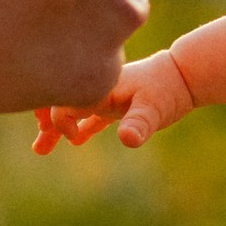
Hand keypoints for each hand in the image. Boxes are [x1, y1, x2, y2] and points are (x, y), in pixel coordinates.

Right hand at [34, 50, 195, 154]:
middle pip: (60, 102)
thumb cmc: (167, 89)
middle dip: (45, 120)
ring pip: (72, 110)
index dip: (60, 120)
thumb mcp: (154, 108)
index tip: (73, 137)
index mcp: (98, 87)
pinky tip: (75, 142)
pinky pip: (90, 115)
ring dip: (56, 128)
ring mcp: (105, 95)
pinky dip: (79, 127)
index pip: (65, 103)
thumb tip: (128, 139)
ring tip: (40, 149)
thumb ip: (138, 123)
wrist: (186, 75)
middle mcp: (97, 89)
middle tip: (39, 144)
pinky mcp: (116, 104)